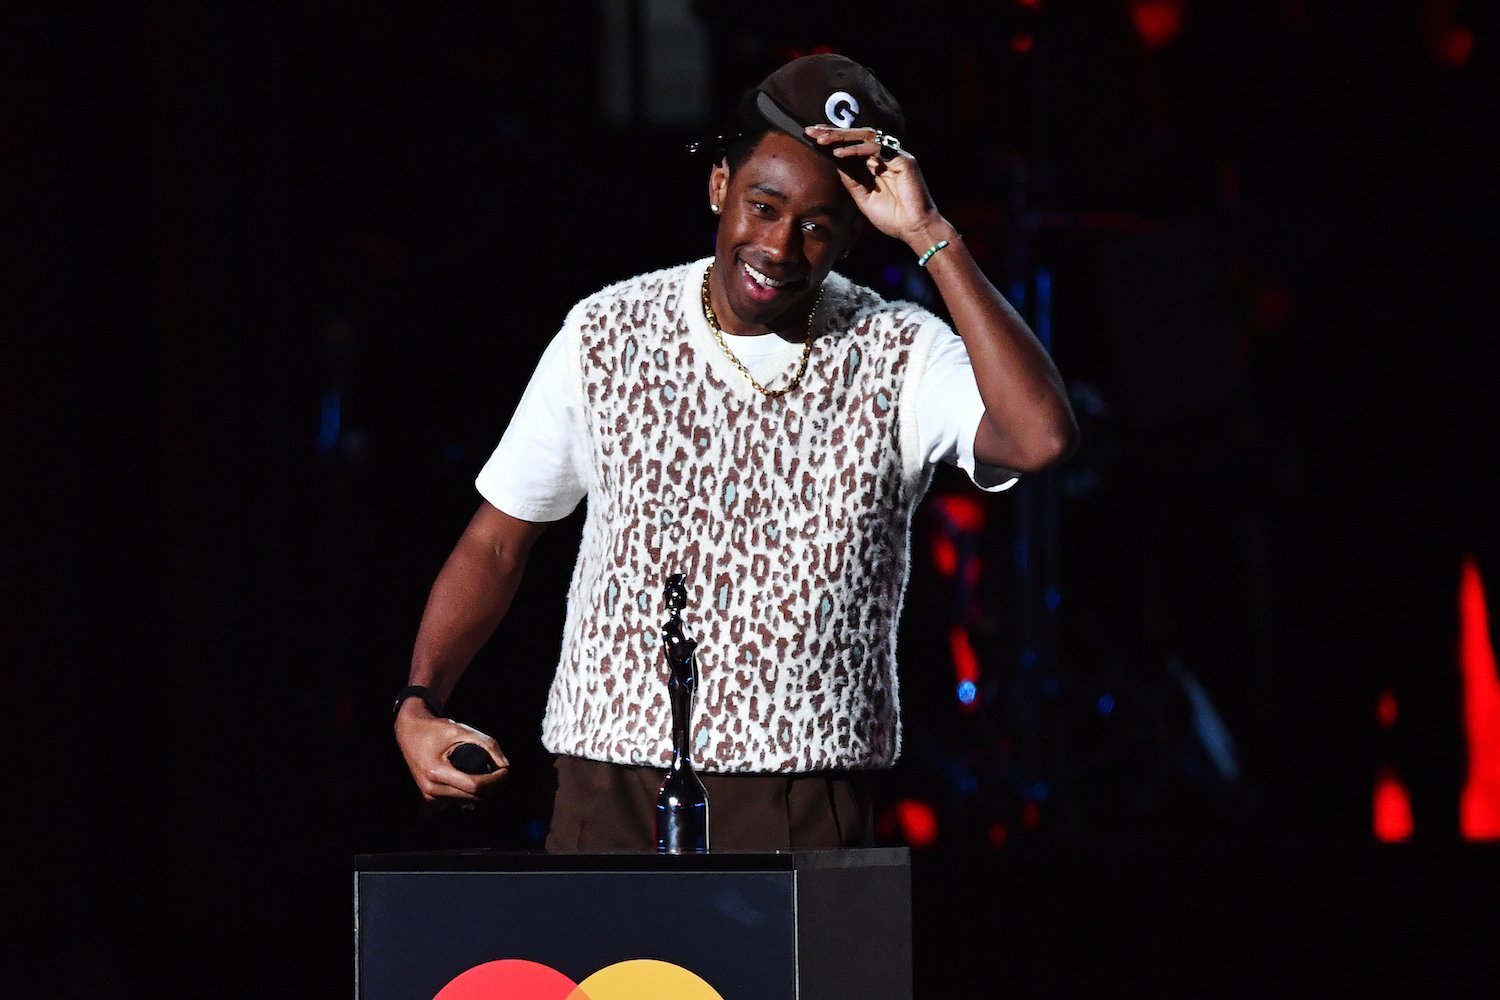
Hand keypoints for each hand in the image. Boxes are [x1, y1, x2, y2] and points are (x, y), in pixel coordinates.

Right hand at [394, 700, 508, 809]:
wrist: (409, 733)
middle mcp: (430, 788)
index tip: (504, 770)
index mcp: (436, 772)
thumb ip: (487, 744)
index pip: (474, 786)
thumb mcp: (462, 730)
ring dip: (480, 792)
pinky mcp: (428, 799)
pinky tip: (469, 784)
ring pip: (466, 803)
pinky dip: (467, 797)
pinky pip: (455, 804)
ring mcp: (428, 796)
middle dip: (491, 786)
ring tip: (485, 774)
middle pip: (472, 798)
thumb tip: (505, 765)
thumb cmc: (436, 730)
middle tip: (497, 771)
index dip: (495, 780)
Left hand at [804, 124, 944, 249]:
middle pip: (857, 135)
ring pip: (866, 136)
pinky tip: (840, 154)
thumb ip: (851, 180)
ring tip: (822, 140)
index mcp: (875, 164)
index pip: (852, 144)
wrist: (913, 229)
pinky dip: (857, 150)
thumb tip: (835, 163)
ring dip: (842, 136)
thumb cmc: (892, 217)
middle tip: (811, 130)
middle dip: (832, 132)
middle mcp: (885, 155)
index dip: (832, 138)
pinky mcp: (903, 159)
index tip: (811, 135)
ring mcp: (894, 155)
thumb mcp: (863, 198)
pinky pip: (877, 149)